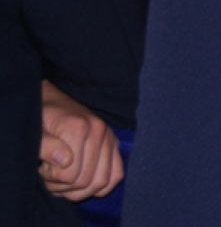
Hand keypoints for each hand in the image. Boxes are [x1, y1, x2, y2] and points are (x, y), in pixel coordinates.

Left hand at [39, 81, 123, 201]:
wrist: (53, 102)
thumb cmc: (40, 119)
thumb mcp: (33, 131)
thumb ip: (45, 145)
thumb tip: (65, 161)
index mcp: (79, 127)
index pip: (69, 174)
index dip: (51, 179)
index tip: (42, 167)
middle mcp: (99, 131)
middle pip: (85, 180)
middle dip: (63, 186)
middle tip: (50, 175)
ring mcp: (110, 137)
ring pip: (102, 182)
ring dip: (80, 190)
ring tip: (64, 179)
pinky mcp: (114, 144)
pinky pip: (116, 175)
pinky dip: (100, 186)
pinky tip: (83, 183)